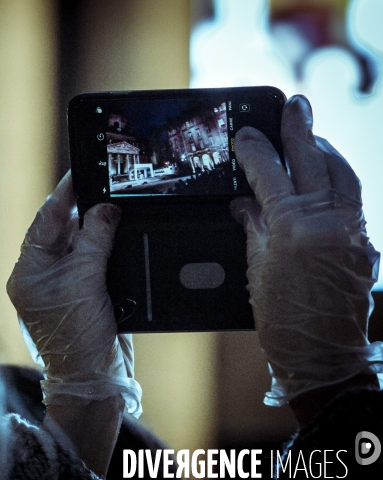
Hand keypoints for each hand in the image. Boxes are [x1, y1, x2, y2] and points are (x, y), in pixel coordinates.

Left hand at [7, 171, 140, 415]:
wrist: (95, 378)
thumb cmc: (78, 337)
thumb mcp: (84, 280)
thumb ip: (94, 239)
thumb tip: (105, 208)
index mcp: (28, 271)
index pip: (45, 222)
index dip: (63, 195)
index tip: (80, 173)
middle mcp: (42, 275)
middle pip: (62, 230)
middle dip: (82, 209)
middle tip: (104, 185)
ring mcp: (64, 284)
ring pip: (80, 244)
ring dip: (96, 227)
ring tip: (114, 205)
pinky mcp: (85, 292)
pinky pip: (95, 260)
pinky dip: (107, 246)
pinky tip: (119, 233)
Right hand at [231, 95, 381, 410]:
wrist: (324, 357)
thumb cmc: (283, 321)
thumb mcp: (256, 271)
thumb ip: (253, 228)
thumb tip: (246, 204)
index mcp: (293, 230)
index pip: (269, 175)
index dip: (254, 150)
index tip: (244, 133)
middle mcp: (328, 223)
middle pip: (313, 161)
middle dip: (300, 129)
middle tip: (295, 103)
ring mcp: (353, 231)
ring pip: (342, 173)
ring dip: (324, 149)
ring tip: (311, 134)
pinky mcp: (365, 242)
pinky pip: (353, 197)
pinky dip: (338, 178)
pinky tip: (325, 174)